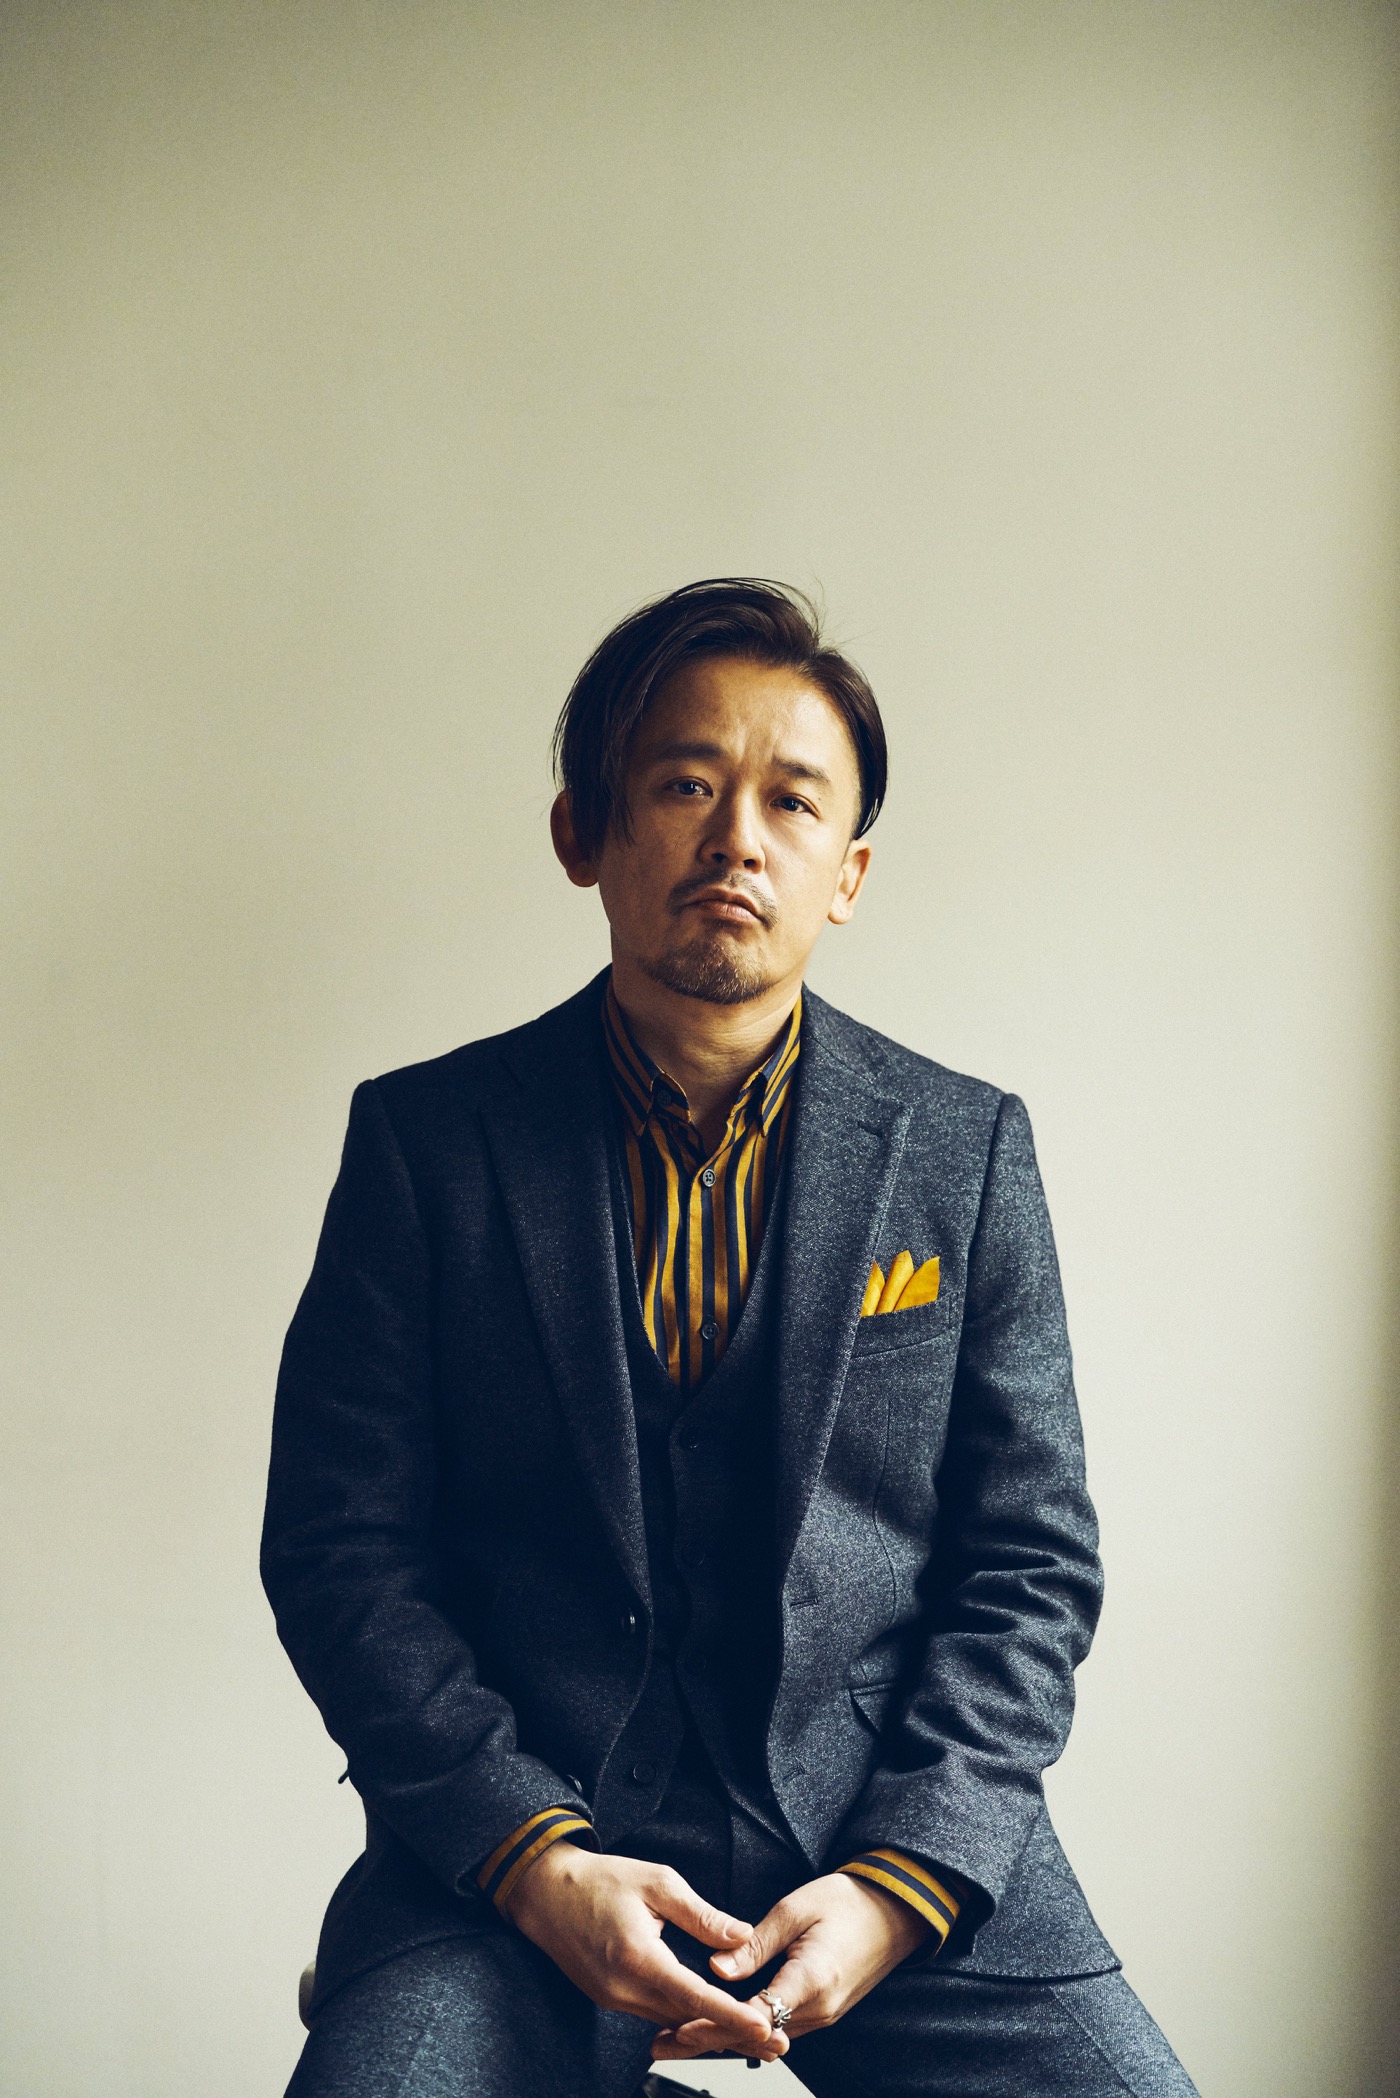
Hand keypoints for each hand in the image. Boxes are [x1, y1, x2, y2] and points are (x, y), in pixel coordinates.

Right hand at [502, 1843, 785, 2062]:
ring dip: (710, 2030)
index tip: (764, 2029)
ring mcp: (614, 1998)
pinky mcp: (609, 1998)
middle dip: (732, 2034)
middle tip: (775, 2043)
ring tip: (753, 2035)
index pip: (694, 1996)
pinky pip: (654, 2015)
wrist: (545, 1892)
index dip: (732, 2016)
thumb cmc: (601, 1880)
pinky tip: (710, 2019)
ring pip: (671, 2023)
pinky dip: (684, 2019)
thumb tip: (742, 1936)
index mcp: (639, 1957)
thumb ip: (702, 1914)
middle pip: (687, 2021)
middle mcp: (624, 1988)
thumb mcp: (657, 1881)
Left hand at [650, 1870, 930, 2059]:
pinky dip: (745, 2029)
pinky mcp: (822, 2010)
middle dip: (706, 2041)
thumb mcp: (796, 1909)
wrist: (895, 1912)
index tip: (678, 2025)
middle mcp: (818, 2009)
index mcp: (811, 1981)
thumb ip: (755, 1944)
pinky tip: (718, 2025)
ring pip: (763, 2037)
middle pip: (753, 2036)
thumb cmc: (849, 1902)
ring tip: (677, 2039)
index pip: (753, 2016)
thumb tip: (716, 1968)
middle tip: (661, 2044)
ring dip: (722, 2038)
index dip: (713, 2023)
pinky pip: (779, 2027)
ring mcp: (823, 2014)